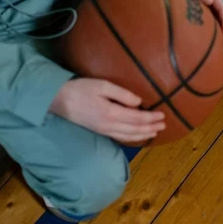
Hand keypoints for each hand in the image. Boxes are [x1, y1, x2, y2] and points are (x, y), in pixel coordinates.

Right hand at [50, 78, 164, 142]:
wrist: (58, 100)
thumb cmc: (80, 89)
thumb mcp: (102, 86)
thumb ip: (122, 94)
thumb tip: (139, 102)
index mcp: (110, 113)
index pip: (136, 118)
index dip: (151, 118)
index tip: (162, 115)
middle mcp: (108, 125)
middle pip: (135, 129)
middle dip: (151, 127)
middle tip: (164, 125)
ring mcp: (103, 130)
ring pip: (128, 136)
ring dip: (143, 135)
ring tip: (155, 132)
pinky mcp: (99, 131)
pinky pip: (119, 138)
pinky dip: (131, 138)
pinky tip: (137, 136)